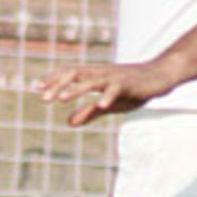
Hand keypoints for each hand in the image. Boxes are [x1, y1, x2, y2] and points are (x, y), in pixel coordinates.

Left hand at [35, 59, 174, 126]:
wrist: (160, 77)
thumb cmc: (132, 89)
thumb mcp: (108, 104)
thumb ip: (89, 113)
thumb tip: (69, 122)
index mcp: (94, 77)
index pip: (69, 75)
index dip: (53, 80)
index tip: (35, 88)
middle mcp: (101, 73)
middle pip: (75, 74)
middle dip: (58, 85)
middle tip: (43, 98)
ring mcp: (114, 77)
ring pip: (92, 81)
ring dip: (75, 90)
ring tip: (61, 99)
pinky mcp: (128, 84)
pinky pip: (116, 89)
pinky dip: (107, 97)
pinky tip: (100, 105)